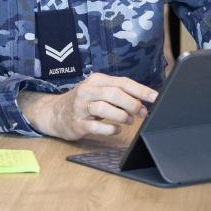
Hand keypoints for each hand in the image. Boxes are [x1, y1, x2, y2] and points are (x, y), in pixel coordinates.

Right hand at [18, 73, 158, 140]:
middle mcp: (87, 90)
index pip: (122, 82)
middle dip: (131, 103)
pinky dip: (109, 128)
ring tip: (129, 120)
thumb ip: (119, 94)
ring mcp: (80, 107)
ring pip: (104, 108)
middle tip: (141, 112)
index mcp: (96, 80)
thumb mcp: (99, 92)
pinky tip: (117, 129)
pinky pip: (95, 126)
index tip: (155, 97)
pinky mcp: (77, 123)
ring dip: (121, 115)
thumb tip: (143, 102)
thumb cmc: (83, 102)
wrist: (55, 113)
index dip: (140, 90)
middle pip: (113, 93)